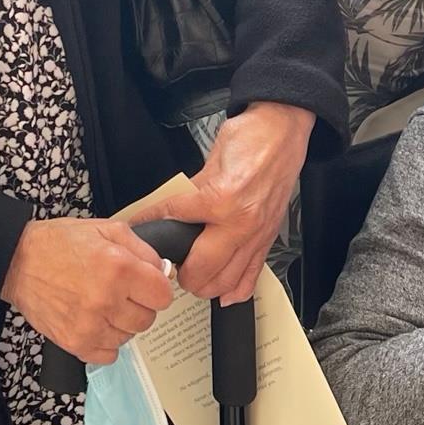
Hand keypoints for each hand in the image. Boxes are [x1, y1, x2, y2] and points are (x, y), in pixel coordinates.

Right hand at [2, 217, 176, 366]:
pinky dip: (106, 341)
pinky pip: (109, 354)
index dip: (156, 287)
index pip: (164, 295)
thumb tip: (164, 271)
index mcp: (119, 268)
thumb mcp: (108, 229)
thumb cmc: (60, 244)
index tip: (146, 284)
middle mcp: (107, 300)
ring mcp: (90, 325)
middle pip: (148, 318)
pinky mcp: (75, 343)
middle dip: (139, 304)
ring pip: (129, 337)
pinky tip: (94, 322)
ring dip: (121, 323)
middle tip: (121, 292)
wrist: (17, 262)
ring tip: (103, 304)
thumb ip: (143, 250)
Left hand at [159, 101, 315, 304]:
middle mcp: (240, 222)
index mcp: (220, 198)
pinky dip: (237, 289)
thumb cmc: (253, 138)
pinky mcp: (268, 237)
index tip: (139, 228)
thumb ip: (191, 191)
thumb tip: (171, 210)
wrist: (284, 130)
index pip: (173, 218)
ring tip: (191, 279)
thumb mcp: (210, 160)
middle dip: (180, 273)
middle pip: (201, 269)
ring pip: (226, 280)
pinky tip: (225, 294)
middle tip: (168, 266)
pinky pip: (253, 274)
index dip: (151, 223)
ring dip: (205, 286)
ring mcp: (257, 234)